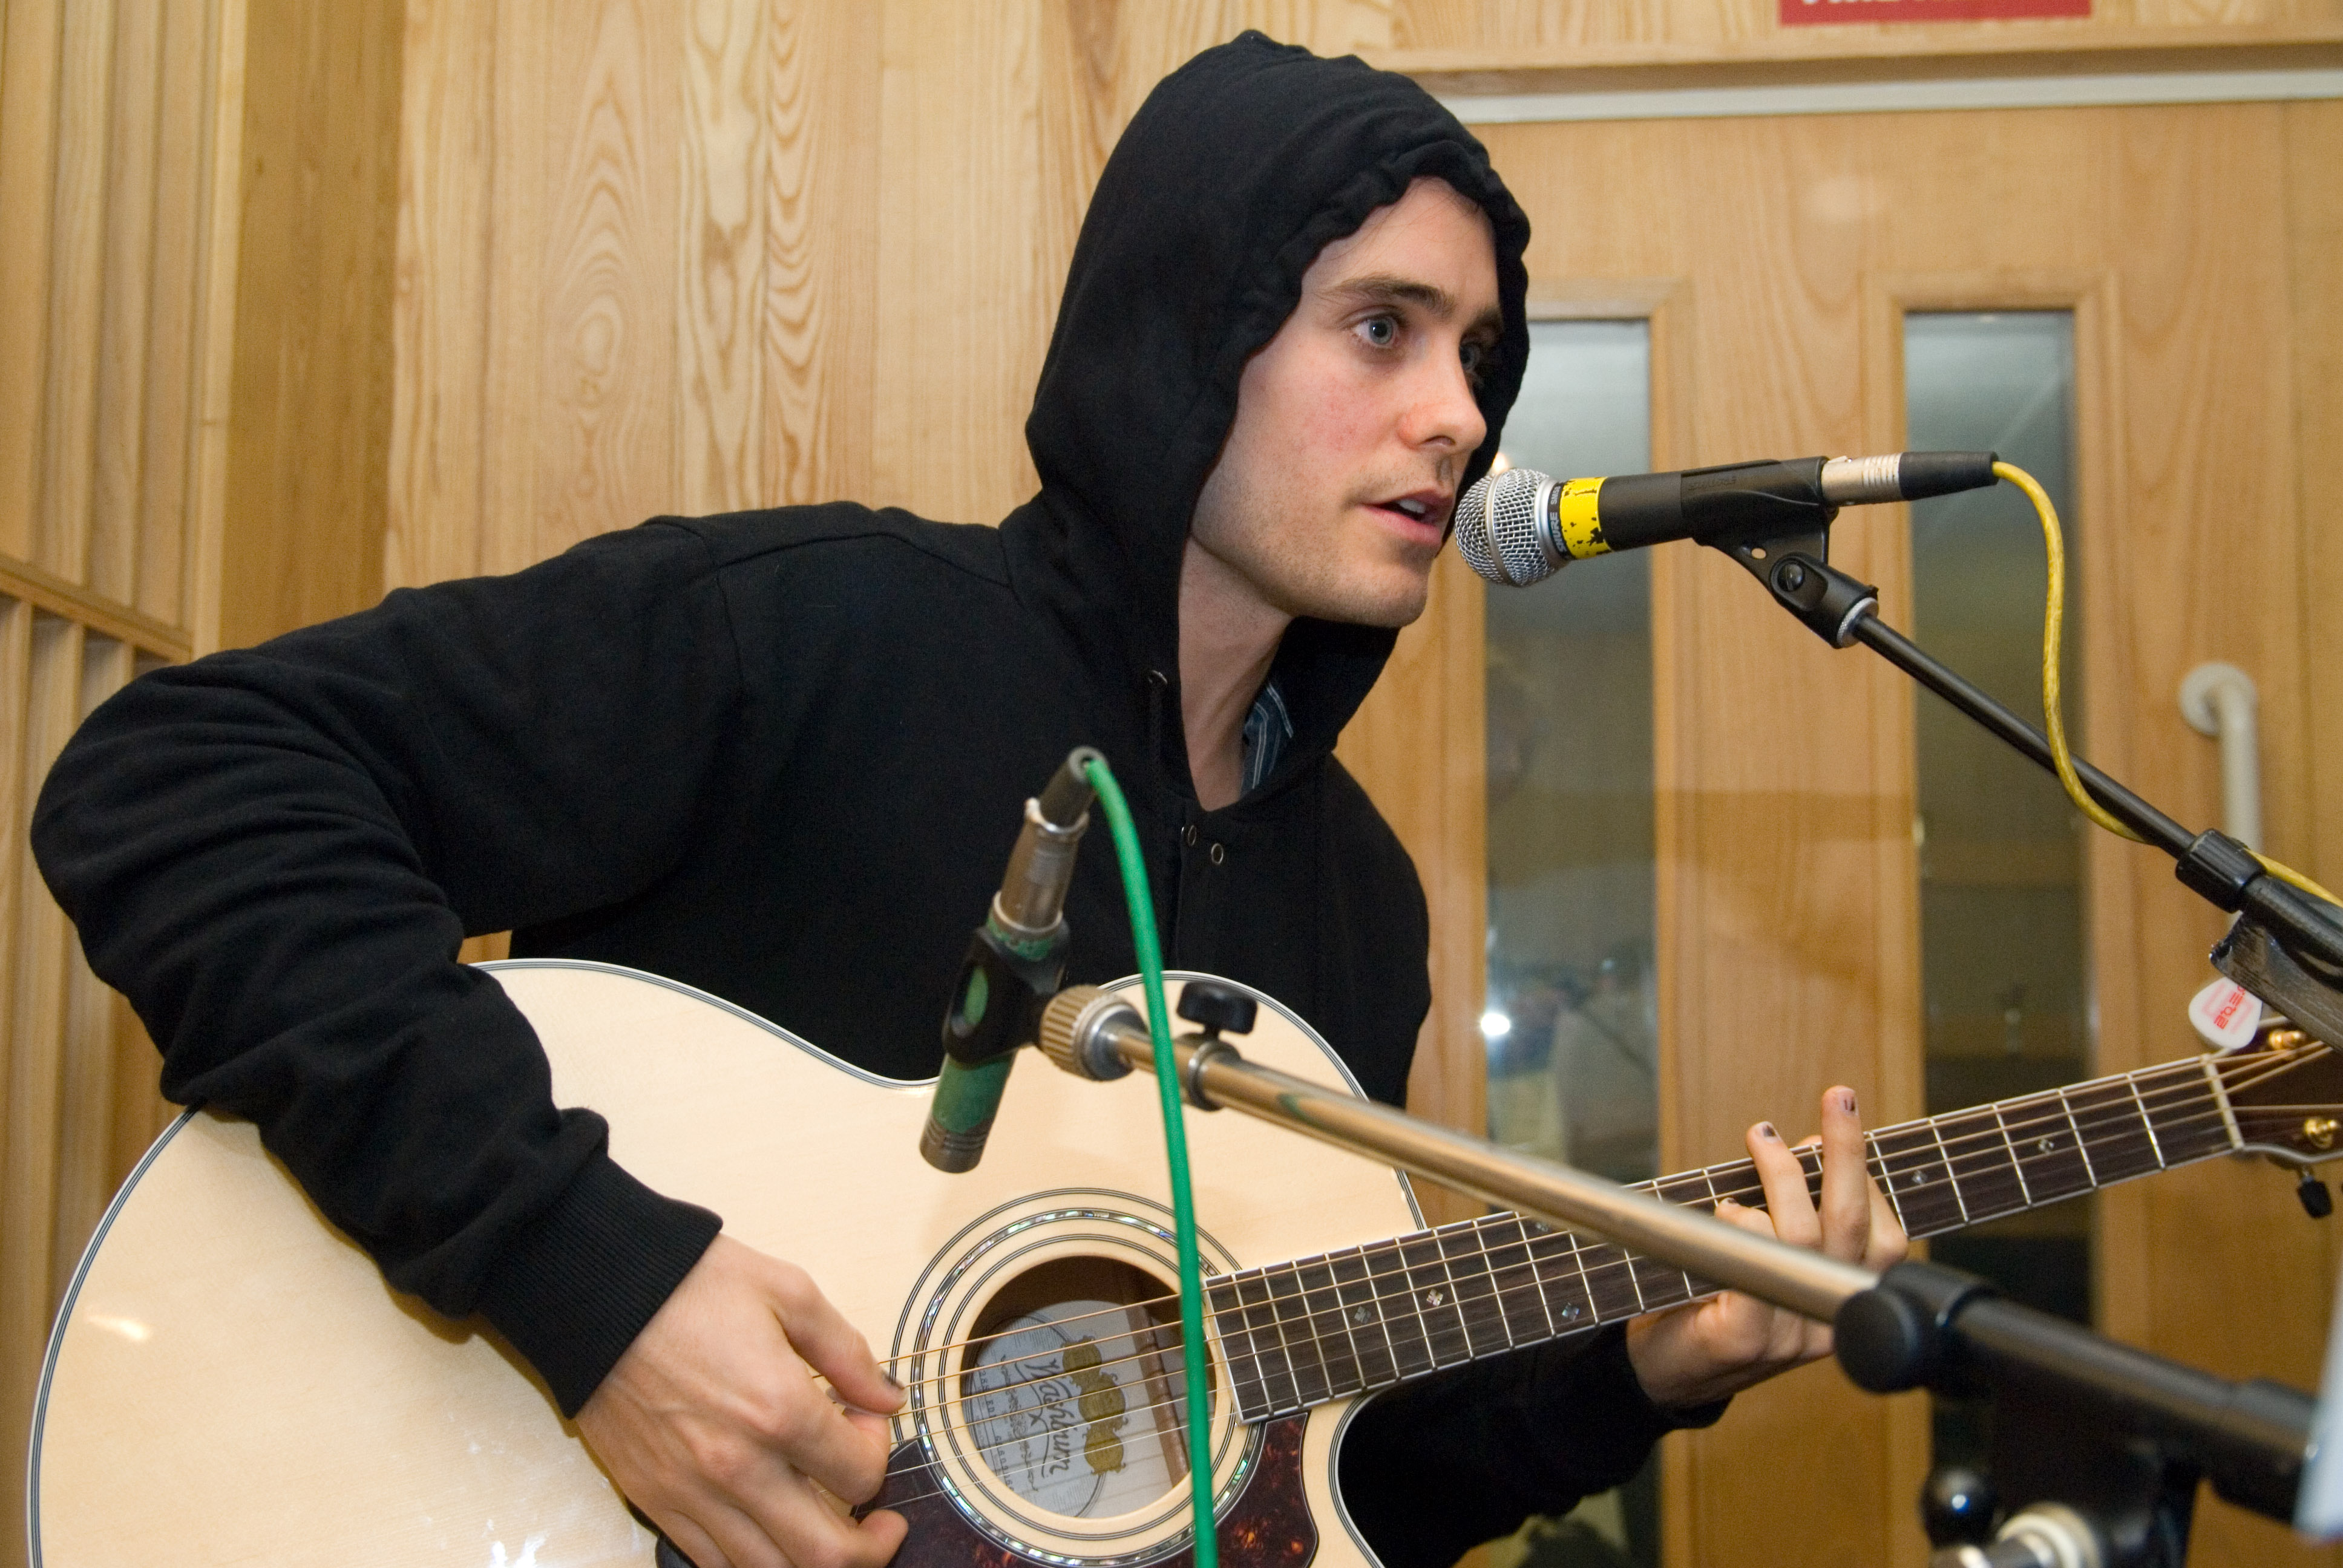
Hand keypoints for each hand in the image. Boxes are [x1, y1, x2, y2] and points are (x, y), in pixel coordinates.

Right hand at [576, 1234, 907, 1567]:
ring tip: (830, 1528)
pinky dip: (754, 1559)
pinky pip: (714, 1563)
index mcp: (779, 1410)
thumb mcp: (790, 1293)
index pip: (861, 1475)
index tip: (865, 1420)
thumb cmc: (690, 1284)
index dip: (878, 1451)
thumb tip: (886, 1398)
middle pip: (827, 1554)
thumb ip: (847, 1353)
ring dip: (814, 1559)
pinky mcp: (654, 1501)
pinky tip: (770, 1527)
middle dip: (871, 1547)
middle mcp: (737, 1466)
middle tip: (882, 1523)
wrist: (595, 1293)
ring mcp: (691, 1493)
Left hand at [1623, 1086, 1906, 1410]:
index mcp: (1843, 1306)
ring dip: (1784, 1173)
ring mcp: (1788, 1335)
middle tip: (1838, 1097)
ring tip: (1761, 1136)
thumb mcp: (1770, 1261)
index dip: (1872, 1180)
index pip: (1886, 1242)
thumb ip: (1795, 1218)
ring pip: (1805, 1237)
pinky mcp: (1743, 1338)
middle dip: (1848, 1153)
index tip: (1844, 1126)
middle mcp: (1825, 1323)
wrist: (1662, 1373)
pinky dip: (1745, 1224)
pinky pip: (1758, 1269)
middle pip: (1852, 1228)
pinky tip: (1726, 1208)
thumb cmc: (1711, 1300)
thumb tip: (1811, 1147)